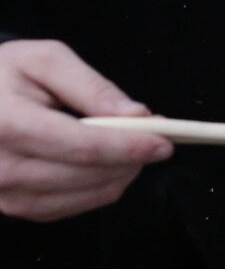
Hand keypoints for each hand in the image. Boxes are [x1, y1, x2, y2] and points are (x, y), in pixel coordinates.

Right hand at [0, 40, 171, 222]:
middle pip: (89, 174)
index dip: (128, 147)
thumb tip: (136, 116)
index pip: (82, 146)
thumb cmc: (2, 76)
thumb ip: (92, 87)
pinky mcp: (13, 206)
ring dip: (119, 174)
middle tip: (153, 138)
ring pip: (87, 195)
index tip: (163, 143)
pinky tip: (103, 165)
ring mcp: (4, 193)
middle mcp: (1, 167)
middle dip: (131, 158)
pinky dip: (98, 188)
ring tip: (128, 148)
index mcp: (6, 124)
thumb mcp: (44, 61)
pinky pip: (73, 206)